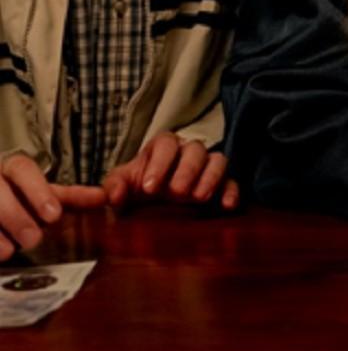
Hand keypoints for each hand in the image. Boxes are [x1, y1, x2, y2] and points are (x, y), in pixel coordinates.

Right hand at [0, 153, 105, 260]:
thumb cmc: (20, 202)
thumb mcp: (42, 196)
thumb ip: (70, 197)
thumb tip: (105, 197)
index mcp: (13, 170)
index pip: (24, 169)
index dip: (38, 191)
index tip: (53, 215)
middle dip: (16, 215)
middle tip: (33, 239)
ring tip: (10, 250)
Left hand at [102, 132, 239, 210]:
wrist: (154, 206)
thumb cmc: (138, 191)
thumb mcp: (122, 187)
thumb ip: (113, 187)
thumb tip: (112, 197)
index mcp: (162, 148)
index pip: (165, 143)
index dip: (159, 163)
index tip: (149, 188)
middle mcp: (188, 152)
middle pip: (195, 149)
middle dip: (187, 170)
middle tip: (177, 193)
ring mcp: (207, 168)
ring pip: (217, 160)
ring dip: (210, 177)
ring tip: (199, 199)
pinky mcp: (222, 185)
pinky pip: (233, 182)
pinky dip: (231, 191)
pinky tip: (226, 206)